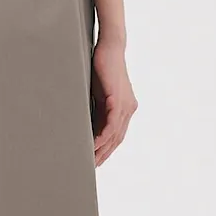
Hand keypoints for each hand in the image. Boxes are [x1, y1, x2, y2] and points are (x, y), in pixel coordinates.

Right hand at [91, 39, 137, 166]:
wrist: (110, 48)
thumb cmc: (102, 67)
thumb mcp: (98, 93)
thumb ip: (97, 109)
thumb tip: (87, 124)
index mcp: (125, 108)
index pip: (116, 135)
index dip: (107, 150)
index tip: (95, 160)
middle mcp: (128, 109)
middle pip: (117, 139)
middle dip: (104, 154)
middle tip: (91, 167)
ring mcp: (125, 105)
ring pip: (115, 134)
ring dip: (102, 149)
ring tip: (91, 160)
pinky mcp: (118, 99)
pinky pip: (112, 124)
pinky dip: (103, 136)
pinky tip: (94, 144)